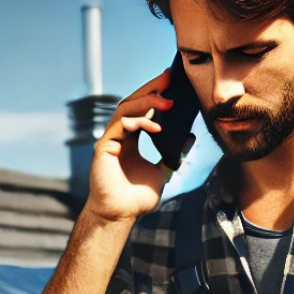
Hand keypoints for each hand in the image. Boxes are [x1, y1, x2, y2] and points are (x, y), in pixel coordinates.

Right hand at [85, 69, 182, 224]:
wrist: (120, 215)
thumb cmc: (136, 198)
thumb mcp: (162, 173)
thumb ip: (173, 155)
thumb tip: (189, 137)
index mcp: (130, 139)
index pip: (142, 110)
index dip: (155, 95)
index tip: (173, 84)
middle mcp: (119, 136)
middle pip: (133, 102)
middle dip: (151, 88)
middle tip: (169, 78)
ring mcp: (110, 139)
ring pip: (125, 109)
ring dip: (147, 102)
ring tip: (167, 102)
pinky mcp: (104, 146)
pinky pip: (122, 126)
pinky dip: (139, 122)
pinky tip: (156, 127)